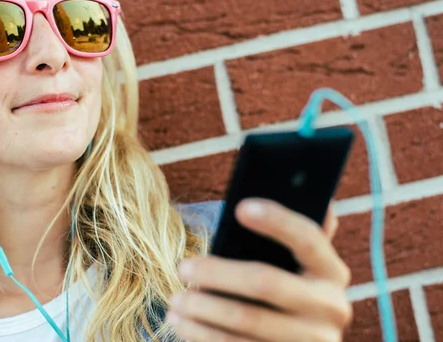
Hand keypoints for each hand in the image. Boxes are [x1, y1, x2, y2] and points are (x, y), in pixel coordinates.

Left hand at [167, 199, 351, 341]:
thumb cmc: (283, 289)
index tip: (240, 207)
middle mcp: (331, 306)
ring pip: (249, 322)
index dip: (276, 221)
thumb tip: (285, 179)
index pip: (308, 237)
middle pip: (267, 283)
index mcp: (331, 270)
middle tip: (182, 268)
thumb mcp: (292, 264)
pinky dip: (205, 336)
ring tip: (173, 302)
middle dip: (218, 274)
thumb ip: (287, 234)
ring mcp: (314, 341)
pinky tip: (181, 325)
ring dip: (204, 310)